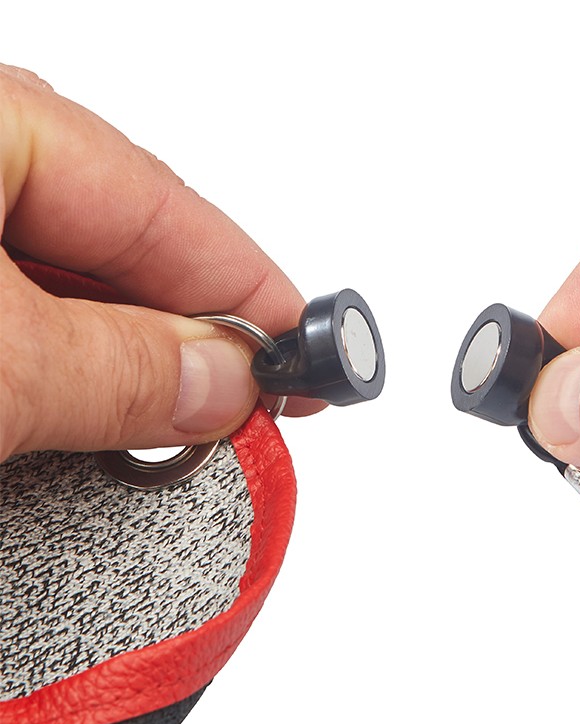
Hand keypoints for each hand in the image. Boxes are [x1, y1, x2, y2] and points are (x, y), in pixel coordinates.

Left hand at [0, 65, 318, 462]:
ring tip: (171, 423)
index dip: (249, 289)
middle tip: (249, 407)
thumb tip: (223, 382)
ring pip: (58, 282)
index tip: (305, 356)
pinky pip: (6, 313)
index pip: (158, 201)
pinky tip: (77, 409)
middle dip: (191, 331)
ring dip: (123, 357)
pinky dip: (53, 365)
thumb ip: (117, 368)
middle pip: (116, 239)